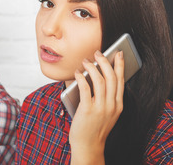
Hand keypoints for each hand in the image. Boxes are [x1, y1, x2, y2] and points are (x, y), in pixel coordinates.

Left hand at [69, 50, 124, 164]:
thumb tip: (94, 75)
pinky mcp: (87, 110)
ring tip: (86, 61)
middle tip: (98, 53)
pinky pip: (85, 88)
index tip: (118, 53)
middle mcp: (111, 106)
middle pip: (111, 78)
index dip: (120, 65)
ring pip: (99, 81)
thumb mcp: (105, 112)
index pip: (121, 81)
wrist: (88, 146)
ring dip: (92, 68)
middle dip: (105, 62)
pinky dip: (81, 78)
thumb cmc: (93, 127)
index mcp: (118, 105)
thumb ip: (104, 97)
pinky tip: (77, 73)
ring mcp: (100, 108)